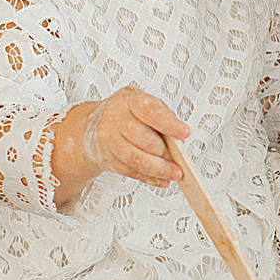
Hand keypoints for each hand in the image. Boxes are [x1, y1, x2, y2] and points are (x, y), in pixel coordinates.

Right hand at [53, 87, 190, 201]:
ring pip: (136, 159)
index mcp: (129, 100)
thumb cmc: (126, 113)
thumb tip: (178, 138)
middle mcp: (115, 119)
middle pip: (143, 139)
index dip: (169, 124)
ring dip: (159, 169)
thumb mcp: (145, 104)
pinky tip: (160, 179)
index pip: (150, 111)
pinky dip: (149, 178)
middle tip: (179, 159)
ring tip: (174, 173)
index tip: (185, 133)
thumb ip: (164, 117)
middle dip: (165, 152)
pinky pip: (130, 172)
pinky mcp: (107, 159)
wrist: (94, 125)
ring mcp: (108, 140)